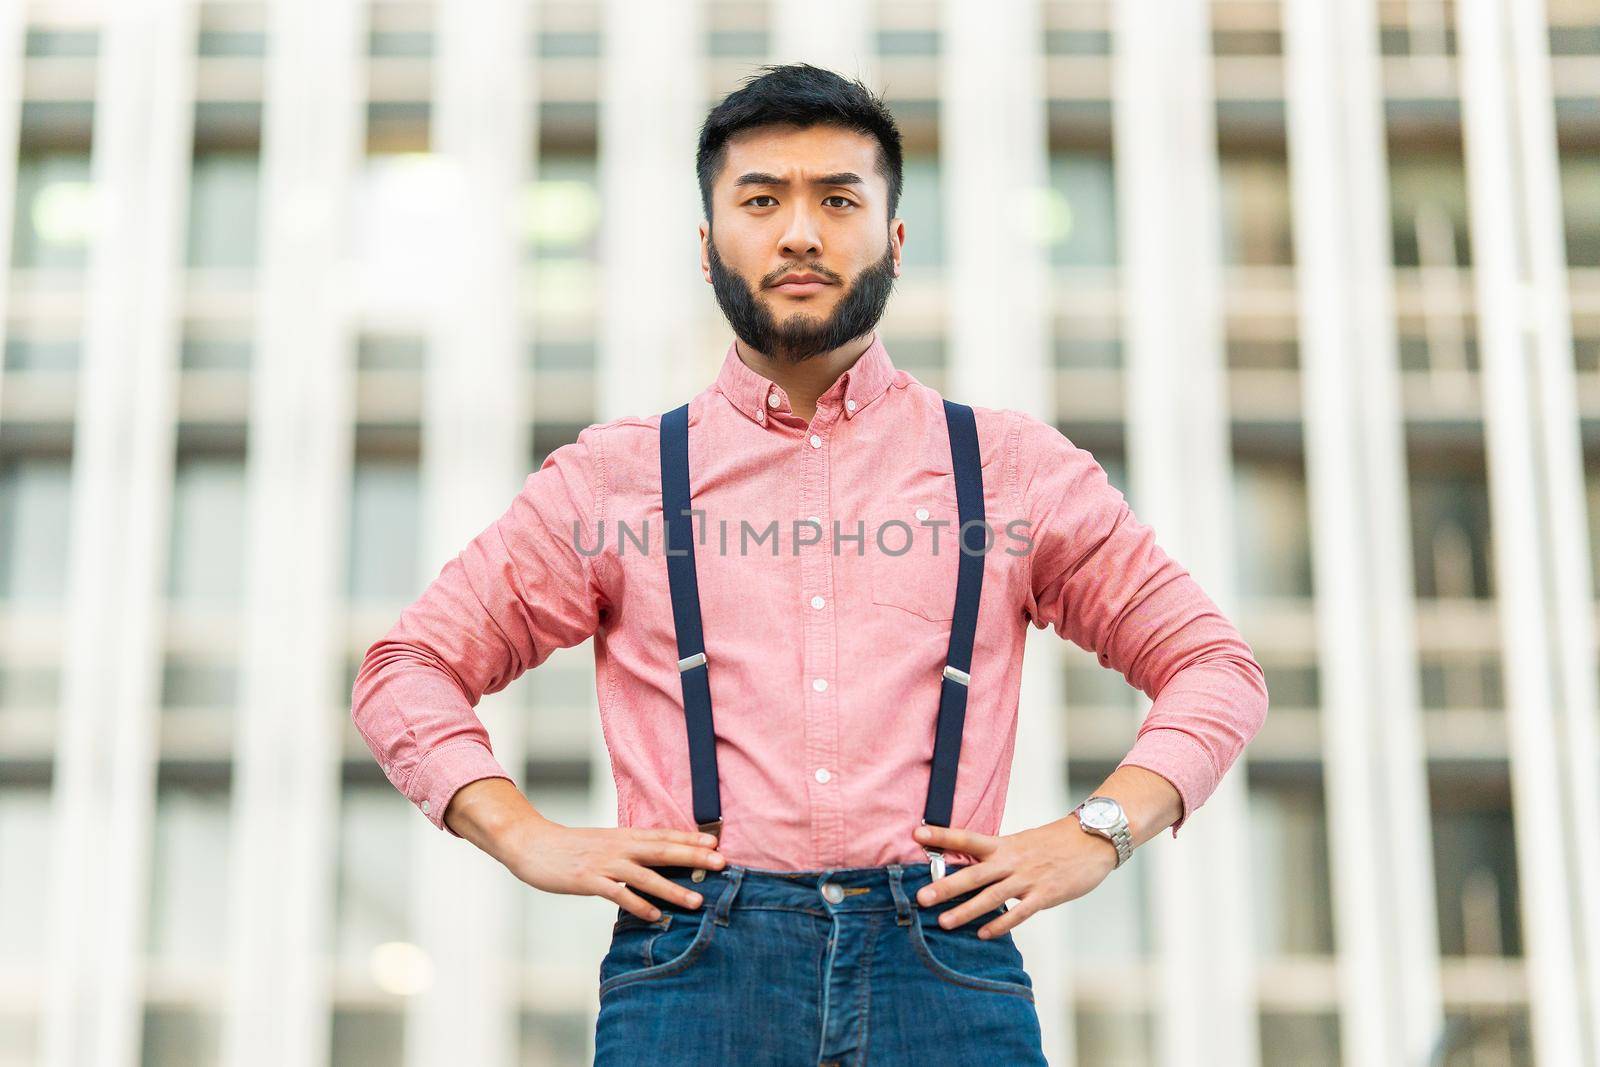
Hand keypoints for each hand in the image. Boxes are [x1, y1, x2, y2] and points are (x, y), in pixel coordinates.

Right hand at [500, 817, 727, 921]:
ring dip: (672, 888)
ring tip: (696, 900)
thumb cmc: (572, 848)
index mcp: (624, 836)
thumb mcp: (605, 843)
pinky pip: (618, 894)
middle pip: (662, 850)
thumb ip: (629, 850)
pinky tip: (655, 916)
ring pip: (645, 875)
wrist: (533, 845)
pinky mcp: (589, 880)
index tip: (716, 844)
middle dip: (693, 857)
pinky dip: (638, 904)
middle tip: (721, 864)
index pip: (663, 835)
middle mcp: (619, 847)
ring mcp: (604, 863)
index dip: (690, 839)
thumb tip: (655, 859)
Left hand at [912, 817, 1118, 938]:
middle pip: (973, 873)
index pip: (967, 837)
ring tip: (944, 923)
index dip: (942, 835)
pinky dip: (1000, 924)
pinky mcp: (1045, 894)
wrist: (1092, 841)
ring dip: (966, 911)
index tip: (916, 833)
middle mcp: (1011, 860)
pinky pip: (1019, 913)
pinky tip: (983, 935)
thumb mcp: (1021, 842)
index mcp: (1004, 844)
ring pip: (992, 896)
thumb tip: (968, 865)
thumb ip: (997, 856)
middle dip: (945, 886)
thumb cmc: (1053, 843)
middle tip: (921, 898)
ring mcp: (1028, 878)